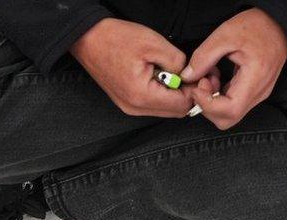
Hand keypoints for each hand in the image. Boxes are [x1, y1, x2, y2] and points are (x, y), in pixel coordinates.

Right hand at [71, 18, 192, 117]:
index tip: (198, 75)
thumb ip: (177, 62)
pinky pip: (153, 104)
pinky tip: (159, 76)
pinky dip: (162, 93)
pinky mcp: (127, 102)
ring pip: (165, 109)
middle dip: (186, 94)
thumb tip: (189, 75)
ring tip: (171, 72)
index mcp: (142, 95)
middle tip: (187, 73)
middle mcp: (135, 107)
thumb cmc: (114, 39)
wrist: (88, 39)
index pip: (182, 105)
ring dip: (174, 94)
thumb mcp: (154, 44)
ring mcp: (129, 107)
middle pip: (176, 112)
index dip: (195, 90)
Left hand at [181, 8, 286, 129]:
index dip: (207, 105)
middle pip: (228, 119)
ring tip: (210, 75)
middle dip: (208, 105)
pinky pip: (232, 104)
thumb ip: (203, 57)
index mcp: (255, 79)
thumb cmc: (257, 26)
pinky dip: (218, 95)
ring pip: (228, 114)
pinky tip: (217, 77)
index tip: (197, 87)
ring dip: (212, 99)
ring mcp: (258, 95)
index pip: (230, 111)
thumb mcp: (225, 35)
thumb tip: (187, 77)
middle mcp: (259, 93)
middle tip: (202, 82)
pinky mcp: (253, 93)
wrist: (278, 24)